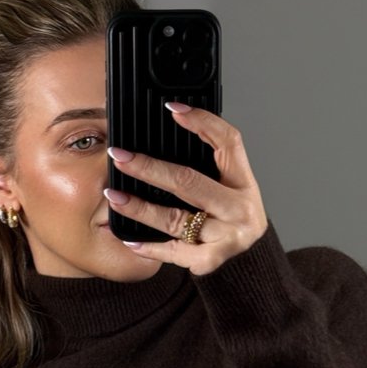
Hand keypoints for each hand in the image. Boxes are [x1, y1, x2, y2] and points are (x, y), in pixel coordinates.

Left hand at [104, 103, 268, 273]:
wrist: (252, 255)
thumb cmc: (231, 214)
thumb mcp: (229, 183)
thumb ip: (209, 160)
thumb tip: (174, 119)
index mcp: (244, 181)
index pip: (228, 142)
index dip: (202, 122)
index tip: (172, 109)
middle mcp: (240, 208)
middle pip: (189, 182)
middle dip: (149, 169)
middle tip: (120, 157)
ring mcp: (227, 236)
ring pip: (175, 219)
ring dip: (140, 208)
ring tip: (114, 197)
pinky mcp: (211, 259)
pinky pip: (174, 252)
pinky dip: (150, 247)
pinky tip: (130, 239)